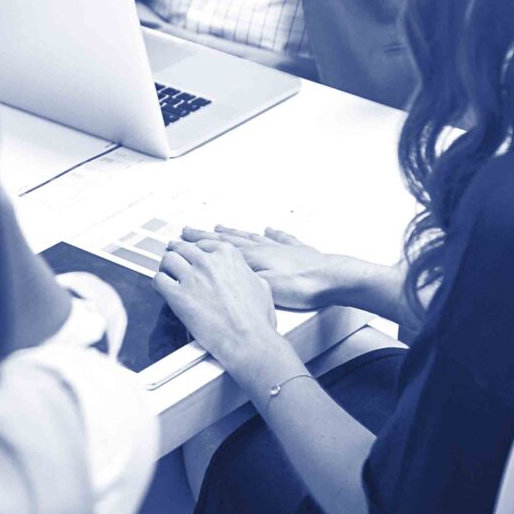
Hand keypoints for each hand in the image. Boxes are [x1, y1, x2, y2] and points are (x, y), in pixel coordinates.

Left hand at [153, 233, 286, 366]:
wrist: (248, 340)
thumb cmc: (256, 319)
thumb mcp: (260, 285)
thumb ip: (246, 273)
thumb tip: (242, 274)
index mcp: (228, 255)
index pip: (202, 243)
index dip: (195, 250)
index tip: (190, 253)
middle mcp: (208, 262)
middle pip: (183, 249)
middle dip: (178, 255)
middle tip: (175, 261)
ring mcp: (192, 277)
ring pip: (168, 260)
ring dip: (167, 267)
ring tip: (168, 275)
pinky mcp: (178, 295)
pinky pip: (159, 280)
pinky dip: (159, 284)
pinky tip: (164, 289)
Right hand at [181, 225, 347, 312]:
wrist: (332, 279)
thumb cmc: (301, 286)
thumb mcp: (266, 286)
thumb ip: (241, 277)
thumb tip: (219, 271)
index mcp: (253, 257)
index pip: (217, 248)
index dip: (197, 245)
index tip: (181, 241)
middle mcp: (263, 248)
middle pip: (229, 239)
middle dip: (206, 235)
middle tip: (190, 230)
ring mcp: (279, 247)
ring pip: (250, 236)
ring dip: (233, 232)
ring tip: (220, 227)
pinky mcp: (296, 251)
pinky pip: (279, 238)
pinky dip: (272, 232)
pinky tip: (269, 228)